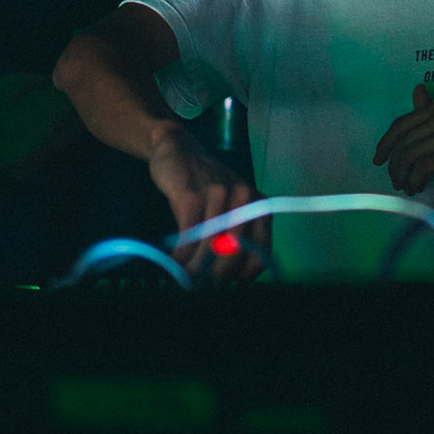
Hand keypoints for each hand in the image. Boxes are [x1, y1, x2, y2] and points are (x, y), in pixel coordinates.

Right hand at [145, 123, 268, 282]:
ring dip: (194, 270)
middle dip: (216, 278)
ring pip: (210, 249)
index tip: (227, 286)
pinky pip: (188, 237)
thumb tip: (233, 280)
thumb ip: (237, 234)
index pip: (261, 252)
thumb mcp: (230, 206)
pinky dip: (179, 256)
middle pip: (235, 254)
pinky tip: (173, 261)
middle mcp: (244, 199)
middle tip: (200, 285)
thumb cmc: (206, 185)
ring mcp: (219, 195)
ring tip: (183, 278)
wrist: (178, 148)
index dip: (244, 276)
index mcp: (258, 205)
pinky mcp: (192, 195)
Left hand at [372, 84, 433, 195]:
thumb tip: (417, 90)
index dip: (385, 143)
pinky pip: (425, 167)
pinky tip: (420, 187)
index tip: (378, 160)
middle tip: (397, 182)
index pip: (401, 124)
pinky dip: (417, 180)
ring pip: (411, 155)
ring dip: (404, 176)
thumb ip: (433, 110)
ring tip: (409, 187)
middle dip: (394, 166)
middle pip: (403, 142)